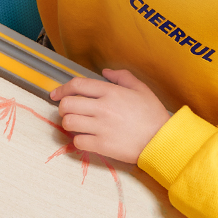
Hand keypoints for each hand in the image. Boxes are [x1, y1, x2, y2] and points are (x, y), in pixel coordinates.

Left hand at [55, 70, 170, 167]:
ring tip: (76, 125)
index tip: (56, 94)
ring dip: (68, 124)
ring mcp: (101, 127)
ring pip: (68, 123)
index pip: (77, 85)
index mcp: (111, 92)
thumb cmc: (153, 115)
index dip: (62, 89)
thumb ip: (122, 77)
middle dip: (62, 107)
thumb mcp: (141, 89)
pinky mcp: (102, 145)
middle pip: (67, 104)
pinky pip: (77, 142)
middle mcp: (103, 108)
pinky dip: (78, 140)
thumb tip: (105, 72)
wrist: (162, 140)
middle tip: (67, 111)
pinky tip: (86, 138)